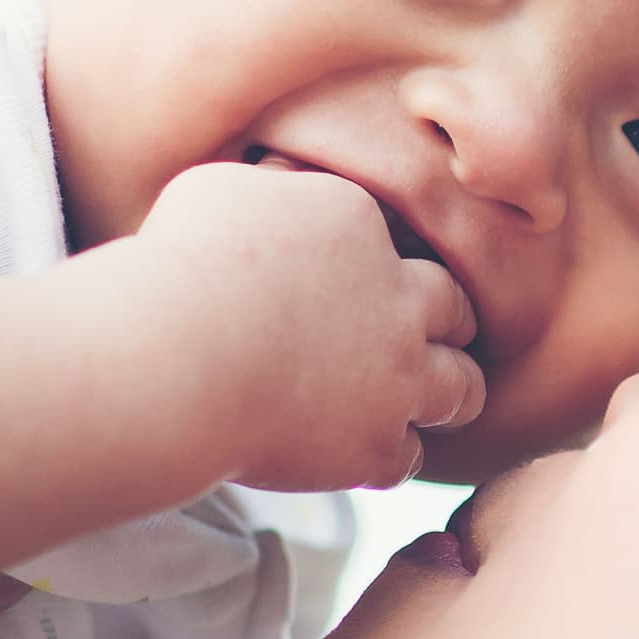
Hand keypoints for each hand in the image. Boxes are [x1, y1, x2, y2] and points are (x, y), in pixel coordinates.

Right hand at [125, 160, 481, 491]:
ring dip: (439, 396)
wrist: (176, 353)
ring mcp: (399, 378)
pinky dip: (380, 458)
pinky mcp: (376, 445)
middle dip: (443, 329)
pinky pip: (405, 460)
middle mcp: (399, 300)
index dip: (390, 275)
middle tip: (405, 344)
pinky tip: (349, 452)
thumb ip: (268, 187)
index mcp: (361, 227)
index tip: (363, 294)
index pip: (403, 247)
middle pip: (458, 313)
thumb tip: (282, 178)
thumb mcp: (218, 191)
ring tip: (403, 403)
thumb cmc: (183, 264)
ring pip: (461, 391)